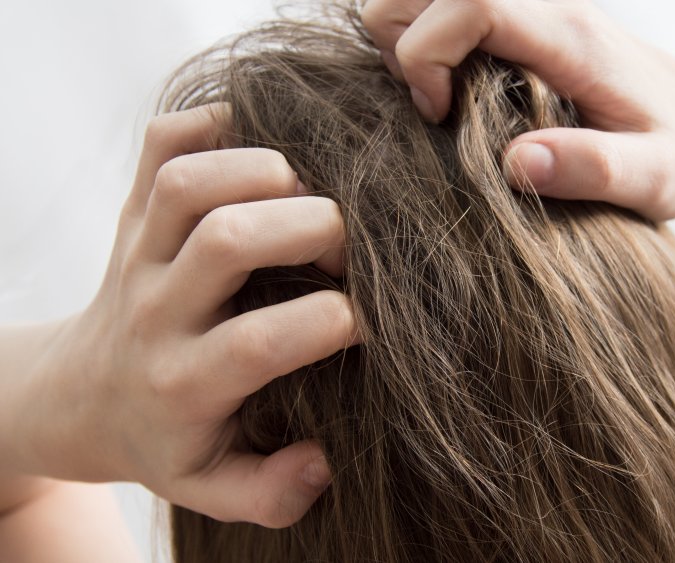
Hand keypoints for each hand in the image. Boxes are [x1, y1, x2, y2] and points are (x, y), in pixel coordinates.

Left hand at [21, 104, 356, 527]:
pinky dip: (213, 125)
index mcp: (184, 382)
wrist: (82, 395)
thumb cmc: (164, 438)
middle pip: (228, 239)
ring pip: (192, 180)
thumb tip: (323, 461)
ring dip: (266, 170)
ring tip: (306, 193)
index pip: (262, 342)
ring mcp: (139, 252)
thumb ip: (270, 495)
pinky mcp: (133, 210)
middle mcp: (157, 309)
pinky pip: (161, 143)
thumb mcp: (210, 488)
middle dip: (313, 227)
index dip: (338, 321)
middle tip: (347, 247)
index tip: (370, 323)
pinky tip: (257, 150)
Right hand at [362, 0, 674, 219]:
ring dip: (409, 41)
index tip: (437, 113)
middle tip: (430, 105)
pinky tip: (453, 95)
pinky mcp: (526, 29)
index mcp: (570, 39)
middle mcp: (546, 11)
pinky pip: (451, 14)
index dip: (428, 52)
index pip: (472, 2)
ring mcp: (534, 15)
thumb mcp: (654, 178)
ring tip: (437, 100)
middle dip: (402, 40)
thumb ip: (593, 169)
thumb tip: (515, 163)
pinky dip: (429, 45)